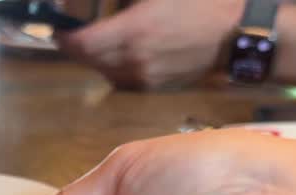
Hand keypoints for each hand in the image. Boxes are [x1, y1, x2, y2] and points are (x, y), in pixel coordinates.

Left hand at [56, 0, 241, 89]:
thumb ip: (126, 0)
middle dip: (77, 47)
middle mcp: (134, 59)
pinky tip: (122, 52)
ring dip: (95, 57)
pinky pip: (122, 79)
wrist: (237, 34)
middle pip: (88, 59)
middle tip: (73, 32)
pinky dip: (114, 67)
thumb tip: (111, 4)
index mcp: (133, 31)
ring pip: (103, 71)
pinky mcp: (155, 86)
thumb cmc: (203, 3)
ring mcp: (144, 77)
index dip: (65, 37)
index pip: (81, 44)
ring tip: (97, 41)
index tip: (59, 28)